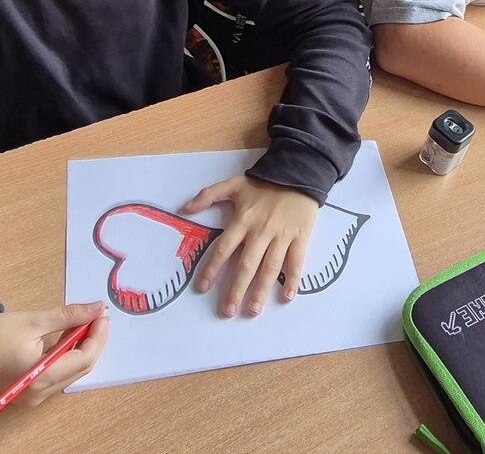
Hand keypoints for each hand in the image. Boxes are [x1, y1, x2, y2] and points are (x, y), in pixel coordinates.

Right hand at [0, 303, 110, 403]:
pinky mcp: (25, 394)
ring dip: (80, 349)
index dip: (98, 336)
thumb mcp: (32, 321)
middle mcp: (39, 394)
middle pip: (80, 369)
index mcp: (41, 378)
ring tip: (84, 323)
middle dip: (92, 342)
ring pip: (69, 373)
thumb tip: (97, 308)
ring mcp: (32, 398)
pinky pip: (55, 376)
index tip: (103, 314)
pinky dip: (65, 357)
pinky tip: (68, 338)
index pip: (84, 359)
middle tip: (97, 316)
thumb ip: (68, 316)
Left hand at [186, 175, 318, 316]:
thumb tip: (184, 208)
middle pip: (246, 265)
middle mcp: (261, 231)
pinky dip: (292, 280)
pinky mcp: (300, 237)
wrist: (299, 173)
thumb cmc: (264, 183)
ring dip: (262, 291)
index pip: (224, 248)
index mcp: (243, 220)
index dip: (212, 268)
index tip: (203, 288)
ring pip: (270, 268)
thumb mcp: (233, 184)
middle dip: (236, 289)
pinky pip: (296, 262)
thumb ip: (208, 195)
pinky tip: (287, 297)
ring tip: (254, 311)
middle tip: (228, 311)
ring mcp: (282, 236)